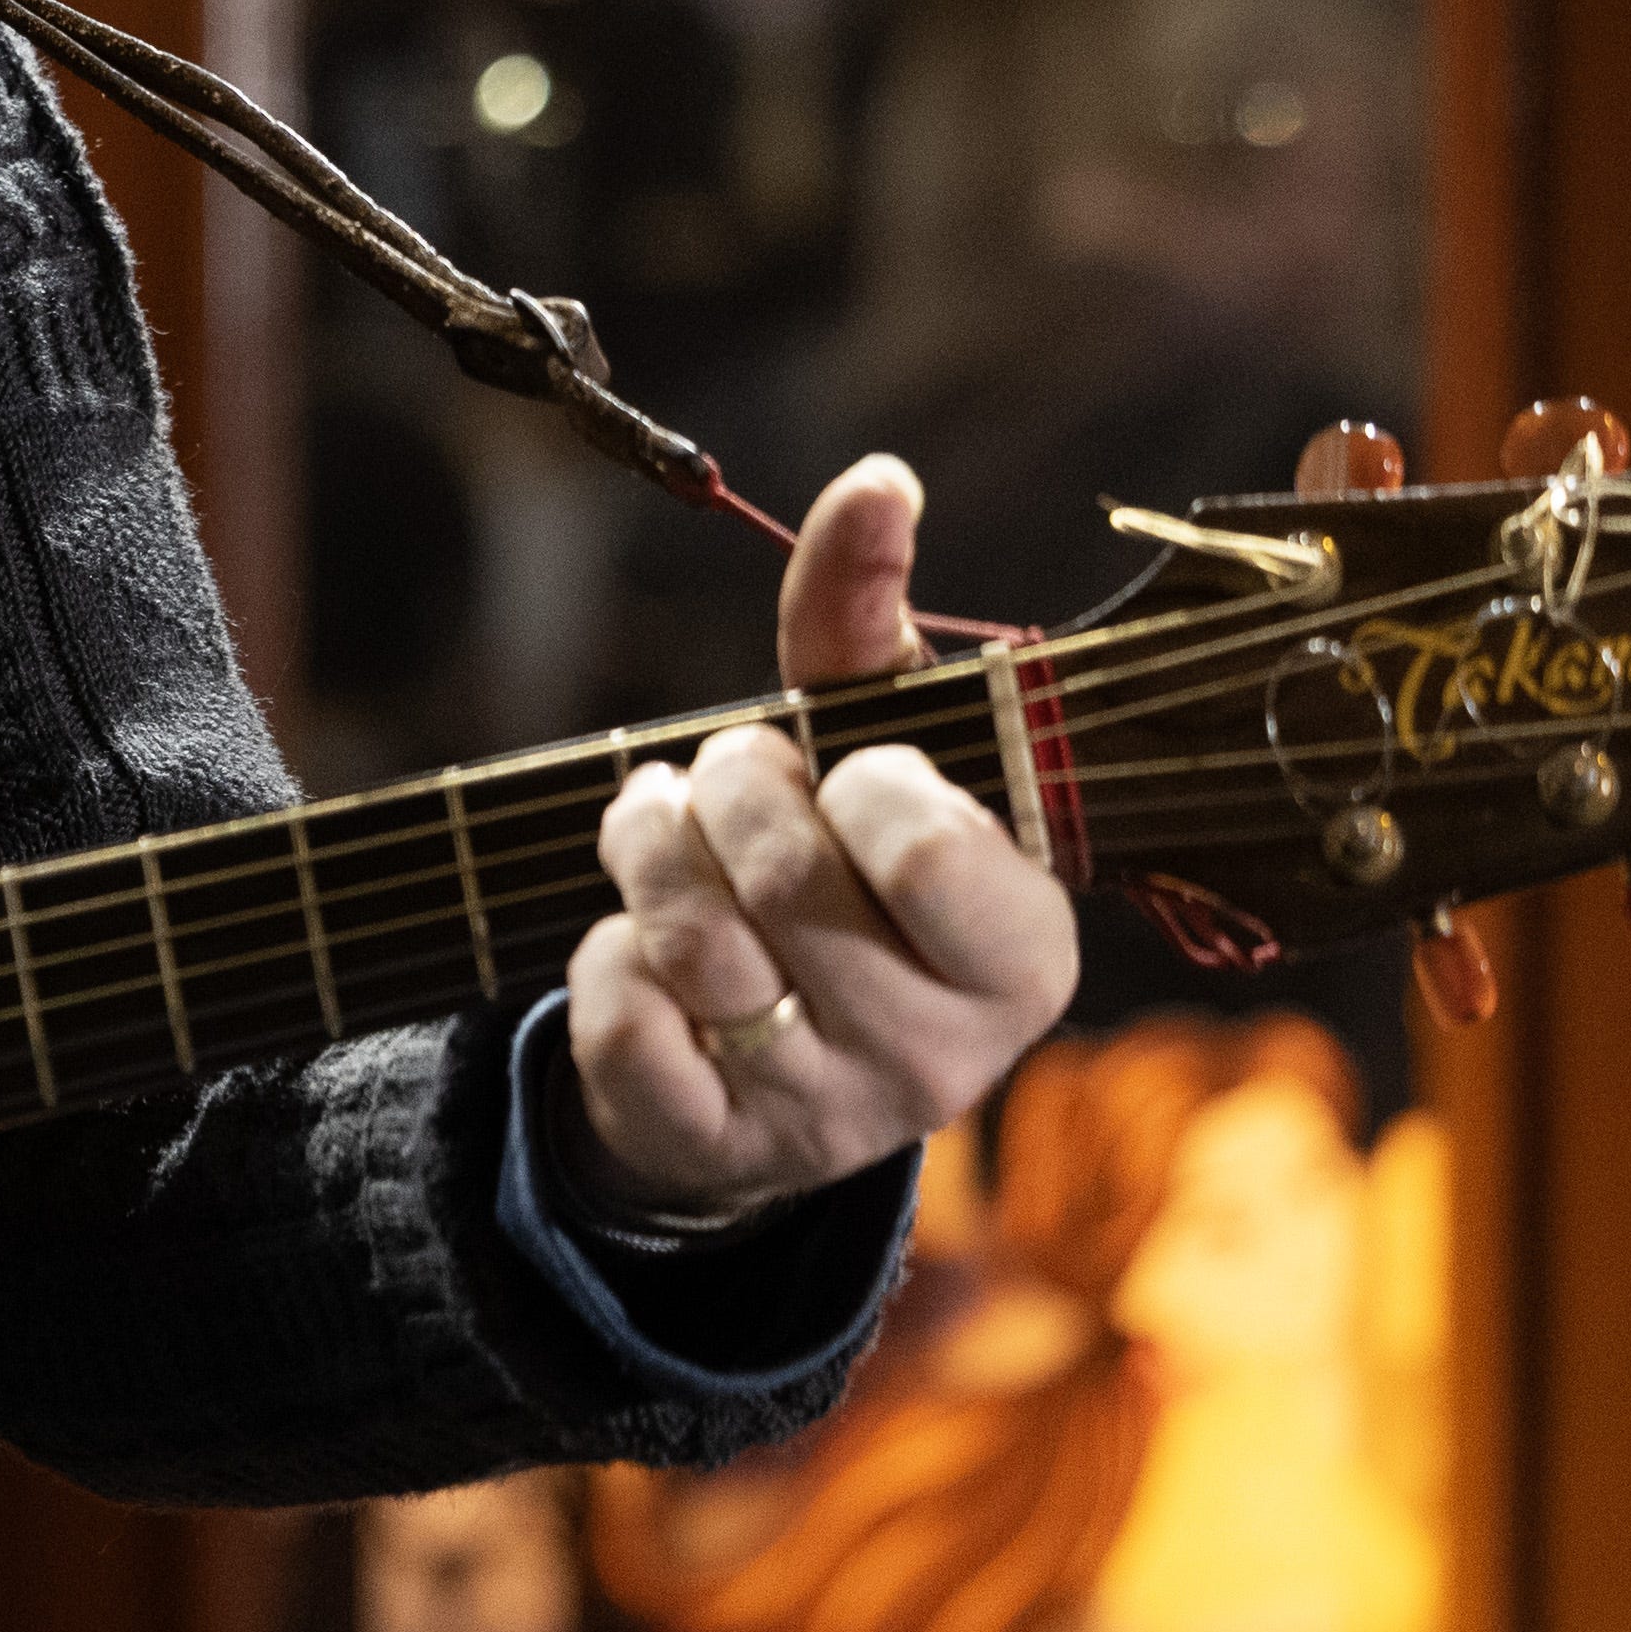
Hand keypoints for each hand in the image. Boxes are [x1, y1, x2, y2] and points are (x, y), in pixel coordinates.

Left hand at [563, 453, 1085, 1223]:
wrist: (766, 1062)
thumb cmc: (844, 872)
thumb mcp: (871, 744)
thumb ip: (869, 615)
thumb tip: (877, 480)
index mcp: (1025, 954)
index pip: (922, 835)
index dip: (858, 777)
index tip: (855, 774)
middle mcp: (944, 1057)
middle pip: (783, 871)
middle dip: (729, 789)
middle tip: (735, 783)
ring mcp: (827, 1118)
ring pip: (689, 938)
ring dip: (647, 849)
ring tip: (669, 831)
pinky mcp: (714, 1151)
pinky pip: (618, 1015)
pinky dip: (605, 955)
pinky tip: (646, 951)